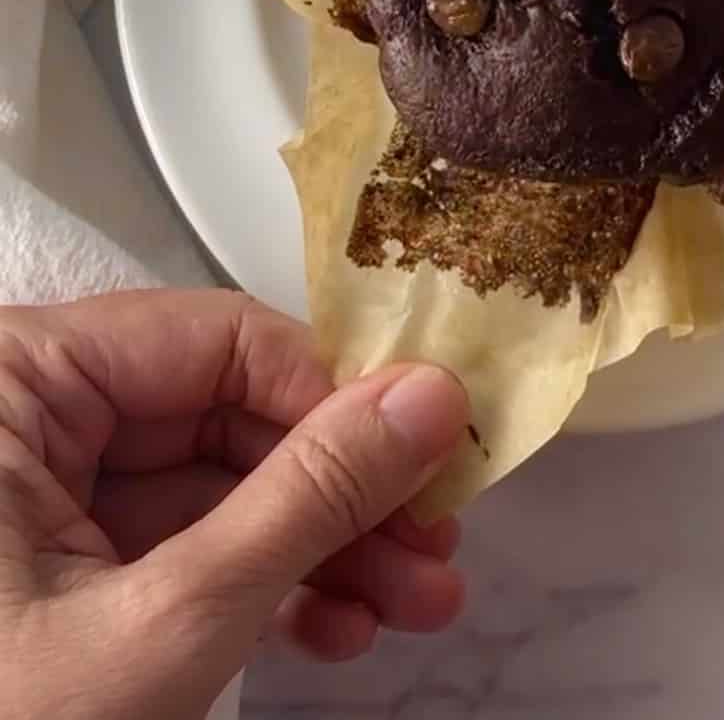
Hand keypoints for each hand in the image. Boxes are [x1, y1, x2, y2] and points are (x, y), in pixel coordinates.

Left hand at [0, 290, 467, 719]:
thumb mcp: (165, 620)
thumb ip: (307, 498)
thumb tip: (434, 396)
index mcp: (10, 381)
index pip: (215, 338)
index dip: (332, 398)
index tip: (426, 460)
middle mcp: (23, 416)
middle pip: (227, 414)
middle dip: (340, 494)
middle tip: (436, 548)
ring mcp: (38, 496)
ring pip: (218, 486)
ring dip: (322, 547)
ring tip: (412, 603)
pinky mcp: (57, 567)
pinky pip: (181, 545)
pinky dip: (261, 586)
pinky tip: (336, 628)